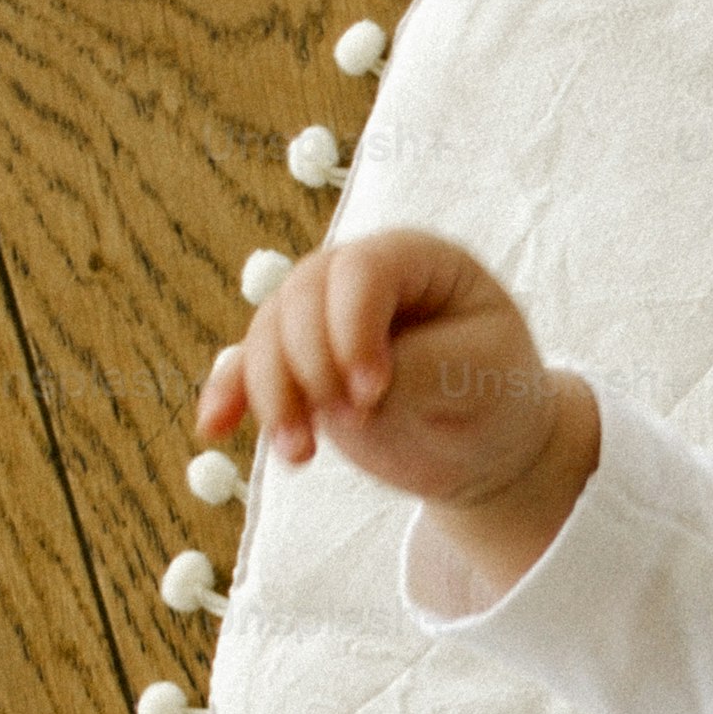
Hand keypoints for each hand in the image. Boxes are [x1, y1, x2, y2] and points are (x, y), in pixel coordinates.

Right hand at [195, 228, 576, 518]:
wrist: (484, 443)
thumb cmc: (497, 394)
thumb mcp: (482, 378)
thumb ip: (420, 372)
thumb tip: (350, 394)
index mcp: (414, 259)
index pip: (362, 272)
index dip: (353, 328)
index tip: (373, 393)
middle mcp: (356, 278)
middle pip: (300, 298)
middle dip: (310, 365)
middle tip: (348, 424)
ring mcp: (318, 319)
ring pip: (267, 335)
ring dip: (271, 393)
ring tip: (299, 453)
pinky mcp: (296, 365)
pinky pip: (248, 368)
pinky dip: (231, 395)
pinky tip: (214, 426)